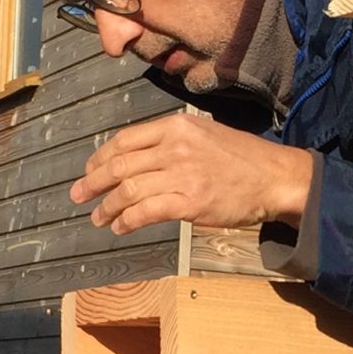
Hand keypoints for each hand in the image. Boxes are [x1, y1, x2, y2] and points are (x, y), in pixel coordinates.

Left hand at [69, 113, 315, 236]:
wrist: (274, 178)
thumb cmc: (242, 159)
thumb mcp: (204, 134)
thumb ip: (172, 142)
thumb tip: (138, 159)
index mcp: (175, 127)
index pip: (125, 141)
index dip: (100, 158)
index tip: (89, 171)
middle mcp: (175, 147)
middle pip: (119, 166)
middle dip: (92, 183)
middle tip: (78, 196)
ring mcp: (181, 175)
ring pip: (128, 191)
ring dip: (107, 207)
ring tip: (98, 218)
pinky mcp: (190, 203)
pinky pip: (146, 212)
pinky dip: (127, 221)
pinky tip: (120, 227)